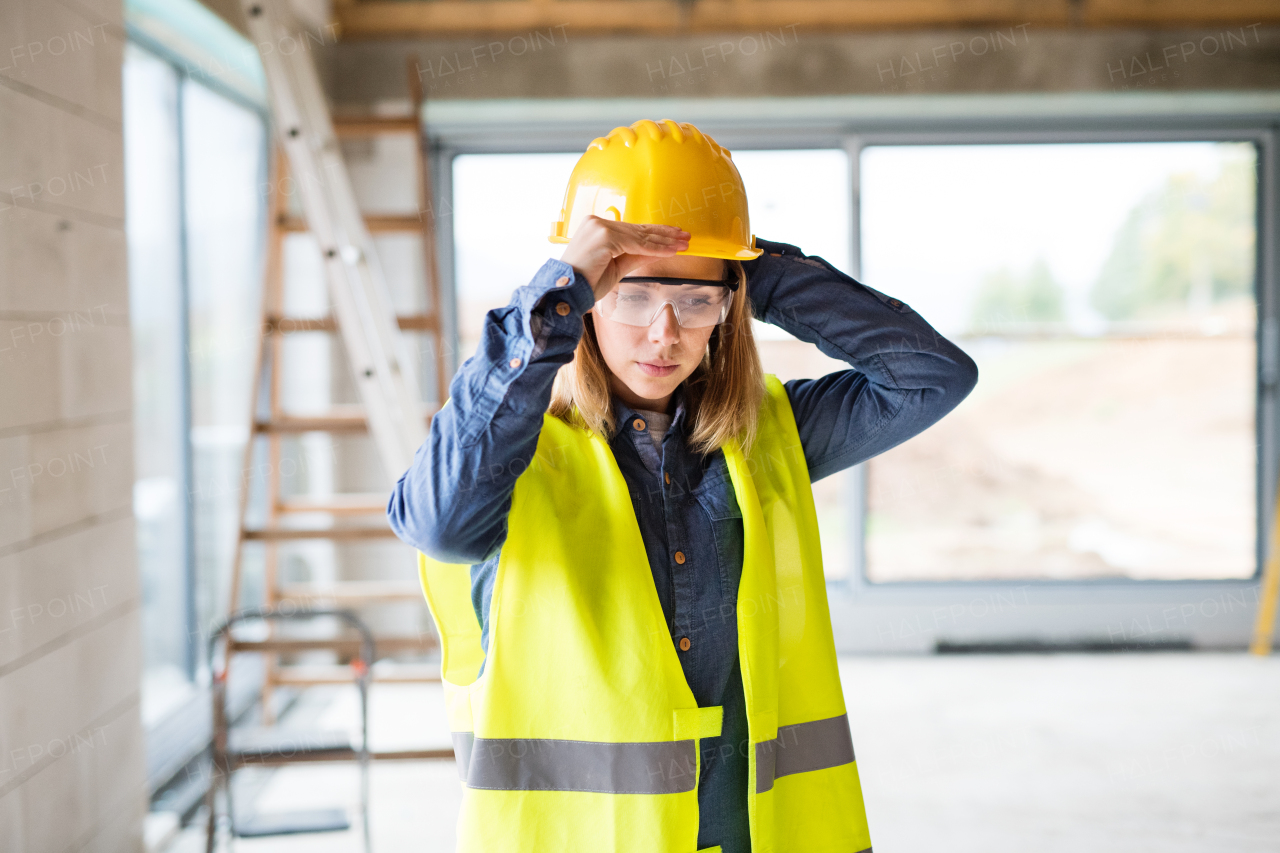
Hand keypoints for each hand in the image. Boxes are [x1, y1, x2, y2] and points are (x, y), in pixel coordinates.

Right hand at [559, 216, 689, 301]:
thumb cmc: (586, 283)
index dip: (654, 233)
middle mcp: (597, 223)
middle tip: (684, 237)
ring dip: (664, 241)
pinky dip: (655, 248)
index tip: (673, 236)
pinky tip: (671, 251)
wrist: (566, 293)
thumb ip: (636, 257)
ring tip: (683, 243)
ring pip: (640, 235)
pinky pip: (636, 244)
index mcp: (596, 227)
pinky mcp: (604, 237)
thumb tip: (658, 252)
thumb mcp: (616, 268)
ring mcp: (599, 228)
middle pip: (638, 229)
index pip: (632, 229)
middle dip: (664, 235)